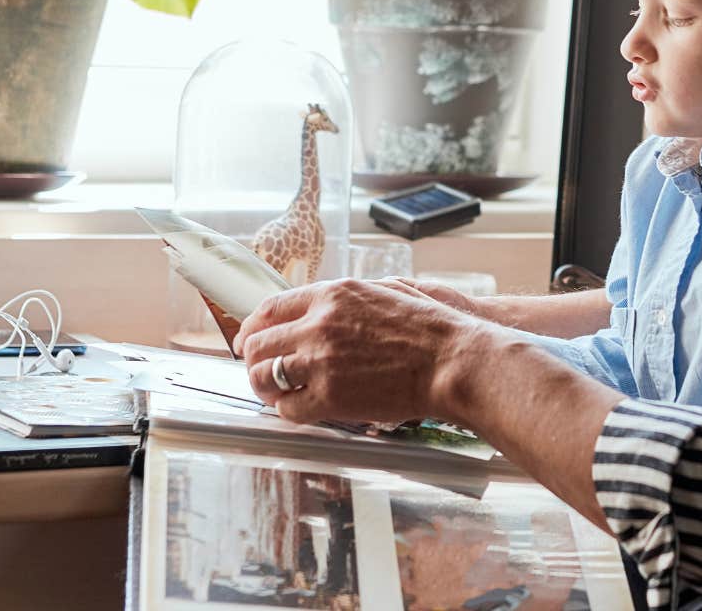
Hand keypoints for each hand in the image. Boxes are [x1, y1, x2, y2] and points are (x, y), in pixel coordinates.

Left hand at [234, 278, 486, 424]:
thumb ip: (346, 298)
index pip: (270, 308)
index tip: (250, 339)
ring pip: (265, 376)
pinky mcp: (330, 397)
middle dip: (253, 359)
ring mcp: (321, 361)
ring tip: (273, 392)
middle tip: (258, 370)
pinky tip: (298, 408)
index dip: (253, 327)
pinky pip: (287, 408)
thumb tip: (320, 306)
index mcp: (332, 295)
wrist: (451, 359)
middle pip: (260, 343)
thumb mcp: (383, 290)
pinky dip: (286, 410)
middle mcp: (319, 324)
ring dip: (264, 386)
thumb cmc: (429, 327)